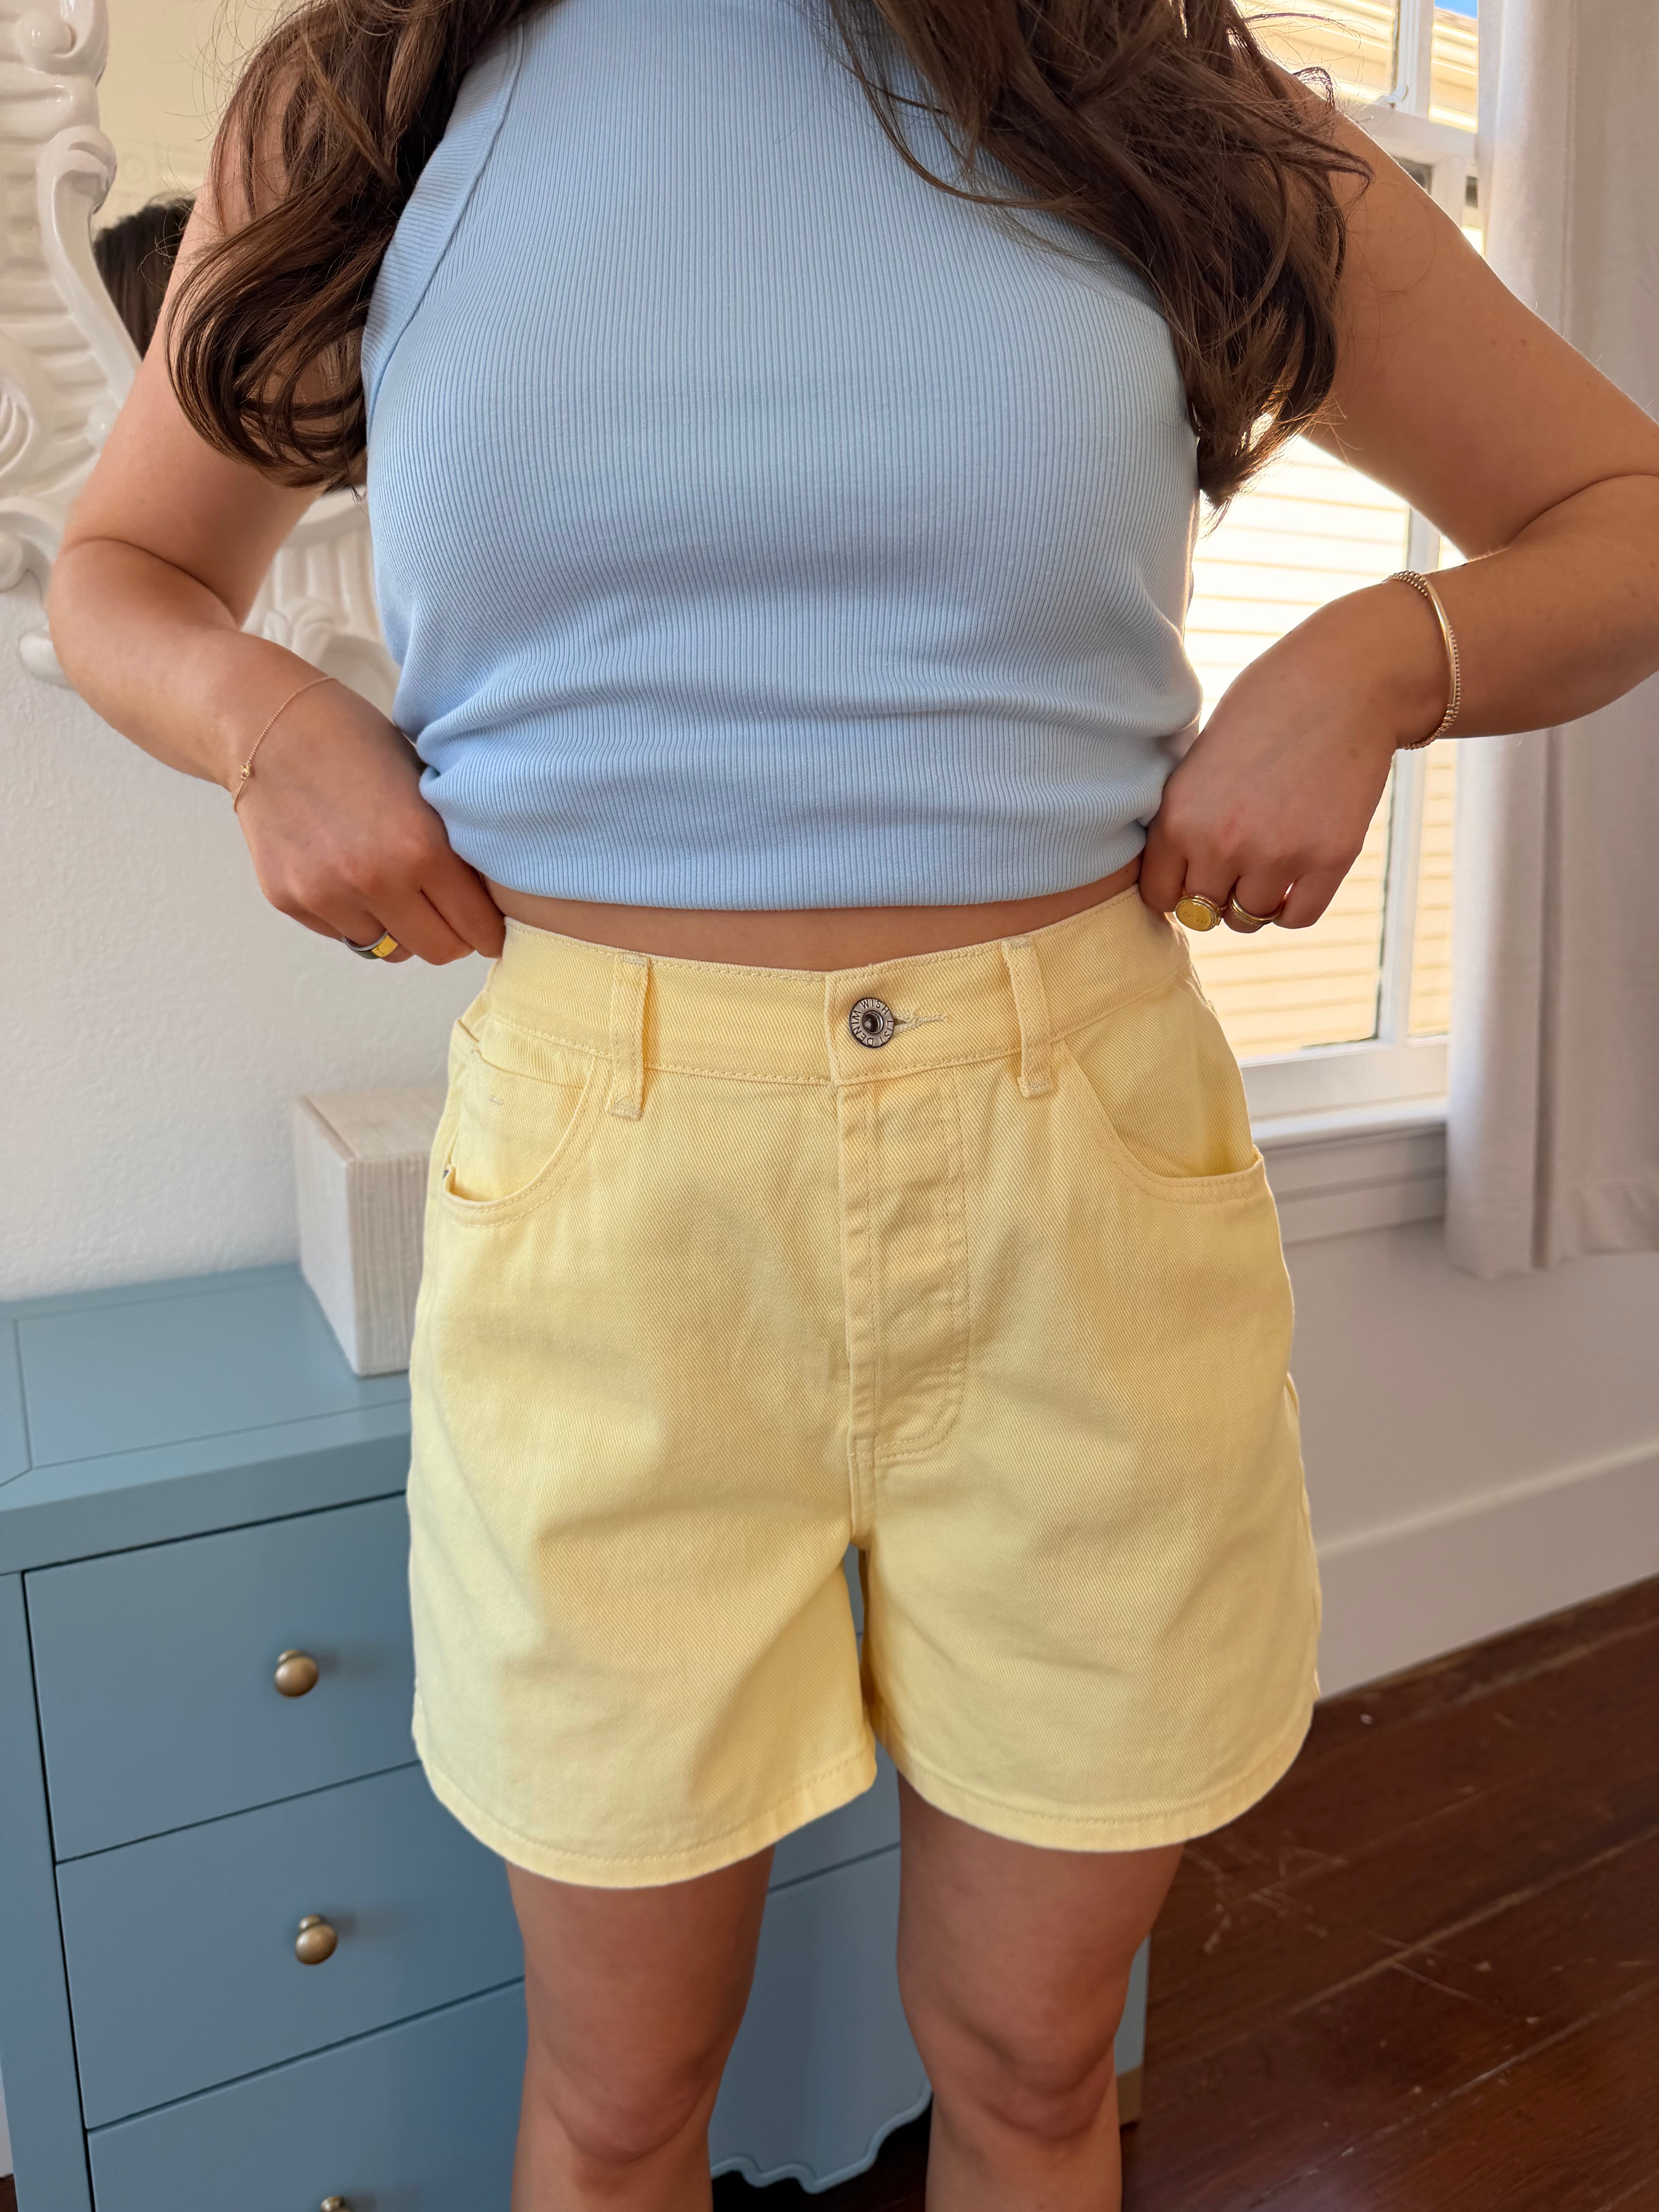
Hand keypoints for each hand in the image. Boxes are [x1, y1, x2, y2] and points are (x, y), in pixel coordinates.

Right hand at [231, 678, 505, 964]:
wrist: (268, 726)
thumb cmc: (356, 743)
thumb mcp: (425, 787)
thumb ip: (453, 847)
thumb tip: (484, 901)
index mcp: (420, 849)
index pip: (477, 928)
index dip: (488, 930)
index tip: (486, 924)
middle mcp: (374, 881)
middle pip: (437, 952)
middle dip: (449, 936)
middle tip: (446, 911)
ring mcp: (326, 895)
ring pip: (388, 949)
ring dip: (398, 927)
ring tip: (389, 882)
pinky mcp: (289, 900)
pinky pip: (343, 933)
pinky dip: (355, 916)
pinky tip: (345, 870)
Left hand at [1138, 587, 1444, 929]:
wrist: (1344, 681)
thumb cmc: (1266, 710)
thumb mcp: (1199, 760)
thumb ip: (1185, 818)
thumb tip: (1176, 876)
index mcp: (1179, 816)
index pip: (1158, 894)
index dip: (1174, 887)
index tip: (1191, 873)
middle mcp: (1222, 843)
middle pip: (1202, 910)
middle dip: (1214, 891)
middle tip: (1233, 864)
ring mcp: (1278, 855)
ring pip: (1248, 918)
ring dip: (1254, 899)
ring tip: (1266, 862)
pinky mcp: (1329, 858)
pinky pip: (1297, 917)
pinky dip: (1292, 906)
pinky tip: (1294, 878)